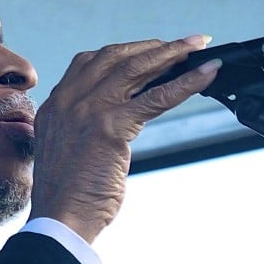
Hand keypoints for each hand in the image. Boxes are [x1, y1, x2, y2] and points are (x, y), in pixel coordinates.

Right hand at [29, 35, 220, 242]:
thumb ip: (86, 129)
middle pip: (116, 56)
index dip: (125, 52)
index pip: (90, 61)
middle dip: (153, 46)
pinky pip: (156, 98)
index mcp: (56, 105)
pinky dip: (186, 83)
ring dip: (172, 54)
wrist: (61, 219)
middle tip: (184, 43)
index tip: (150, 50)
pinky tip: (206, 75)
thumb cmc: (69, 197)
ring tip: (197, 46)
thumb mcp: (70, 151)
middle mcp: (69, 100)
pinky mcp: (111, 127)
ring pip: (137, 68)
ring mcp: (89, 110)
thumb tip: (121, 118)